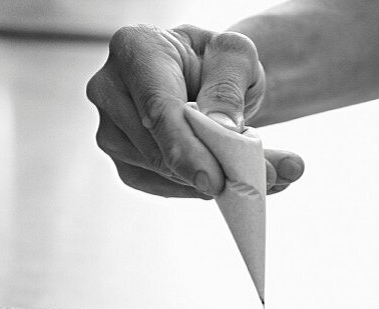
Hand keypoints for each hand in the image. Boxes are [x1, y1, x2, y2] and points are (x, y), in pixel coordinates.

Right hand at [86, 24, 304, 198]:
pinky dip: (200, 190)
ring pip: (162, 173)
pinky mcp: (124, 162)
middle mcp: (110, 90)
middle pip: (157, 149)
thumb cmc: (216, 60)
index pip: (158, 108)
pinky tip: (231, 180)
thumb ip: (229, 86)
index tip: (213, 181)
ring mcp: (112, 131)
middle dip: (213, 169)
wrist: (204, 77)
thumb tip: (222, 129)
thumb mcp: (237, 56)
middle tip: (268, 177)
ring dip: (213, 182)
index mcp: (134, 49)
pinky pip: (163, 187)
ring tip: (264, 175)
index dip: (184, 149)